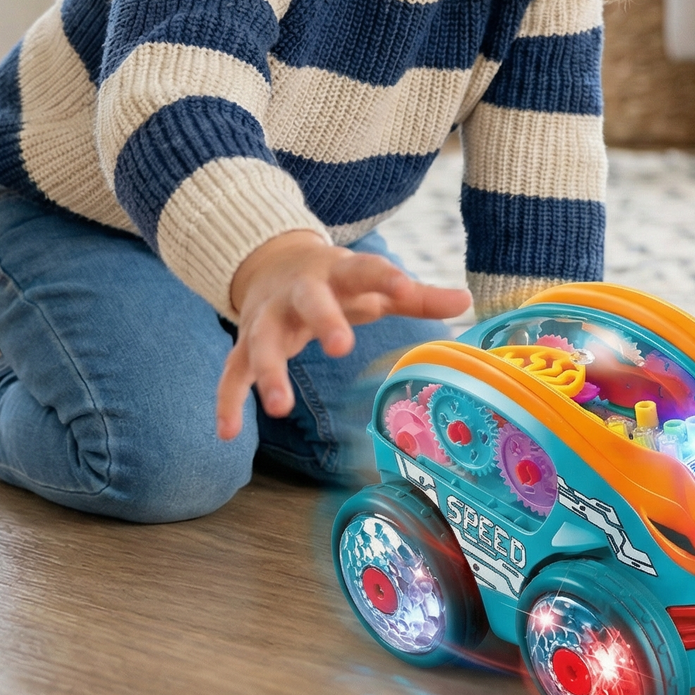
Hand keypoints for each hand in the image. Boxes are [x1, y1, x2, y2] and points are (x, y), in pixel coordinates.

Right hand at [215, 231, 470, 439]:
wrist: (271, 260)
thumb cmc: (336, 281)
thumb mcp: (372, 282)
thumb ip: (415, 296)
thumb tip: (467, 300)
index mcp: (337, 272)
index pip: (364, 270)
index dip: (385, 278)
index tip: (403, 288)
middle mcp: (298, 292)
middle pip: (308, 302)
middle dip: (324, 321)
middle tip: (341, 346)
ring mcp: (267, 317)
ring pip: (262, 341)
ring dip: (269, 371)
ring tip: (280, 407)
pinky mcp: (245, 343)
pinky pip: (232, 372)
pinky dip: (227, 401)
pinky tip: (227, 433)